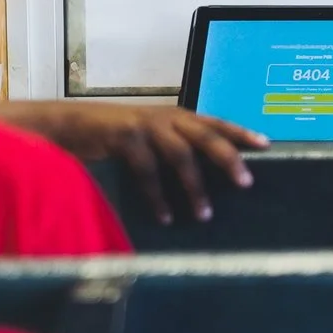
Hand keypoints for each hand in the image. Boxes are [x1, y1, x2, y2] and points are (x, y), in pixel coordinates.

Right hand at [0, 100, 265, 224]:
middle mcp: (164, 117)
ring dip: (194, 186)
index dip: (239, 132)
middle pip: (205, 135)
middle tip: (245, 183)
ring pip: (180, 155)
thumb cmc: (111, 137)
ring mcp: (144, 126)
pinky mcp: (123, 137)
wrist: (66, 125)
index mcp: (174, 116)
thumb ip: (173, 146)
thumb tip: (206, 176)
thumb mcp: (148, 136)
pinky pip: (147, 171)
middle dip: (227, 158)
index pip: (214, 121)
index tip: (266, 145)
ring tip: (204, 214)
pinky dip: (158, 197)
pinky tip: (165, 216)